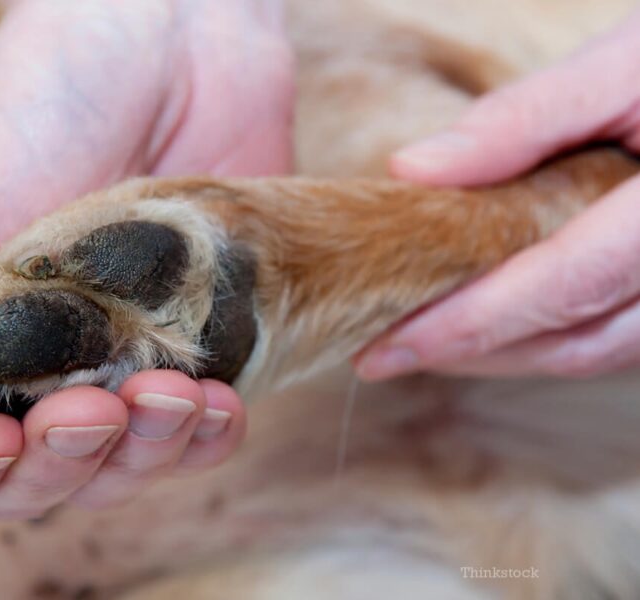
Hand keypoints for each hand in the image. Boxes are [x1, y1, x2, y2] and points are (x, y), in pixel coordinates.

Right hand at [0, 0, 292, 524]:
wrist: (160, 42)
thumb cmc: (31, 116)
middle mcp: (22, 375)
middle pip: (23, 489)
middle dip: (56, 464)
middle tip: (91, 406)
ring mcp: (110, 367)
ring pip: (113, 476)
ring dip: (139, 456)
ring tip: (167, 394)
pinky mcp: (189, 350)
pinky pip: (194, 436)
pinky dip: (205, 439)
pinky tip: (217, 409)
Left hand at [356, 10, 639, 380]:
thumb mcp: (618, 68)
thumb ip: (522, 120)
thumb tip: (410, 171)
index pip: (570, 282)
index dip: (476, 321)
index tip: (391, 344)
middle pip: (573, 339)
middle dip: (469, 350)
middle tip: (380, 351)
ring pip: (586, 351)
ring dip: (496, 354)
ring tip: (414, 339)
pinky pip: (599, 337)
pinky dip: (530, 337)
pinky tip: (474, 319)